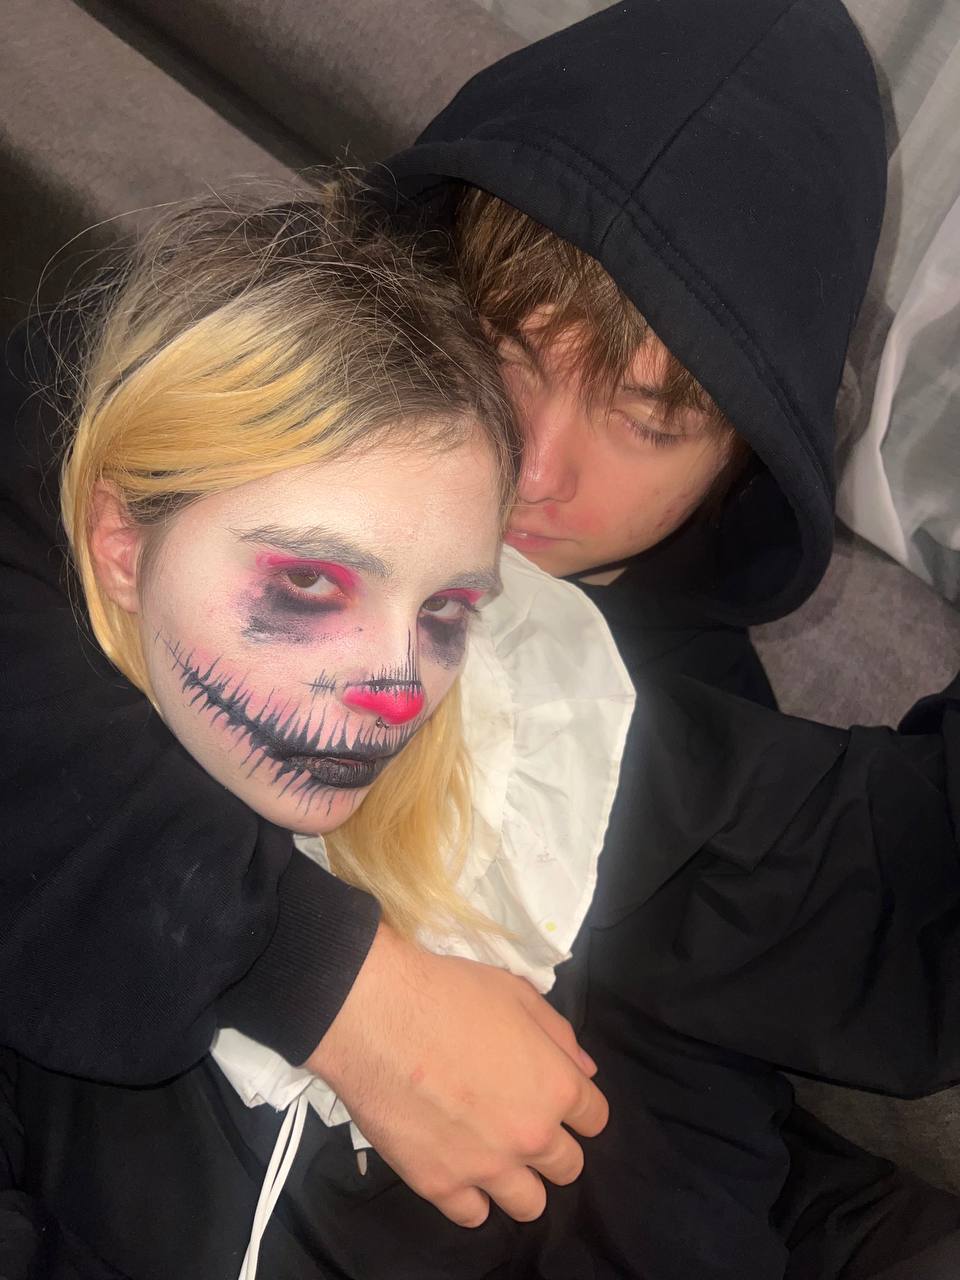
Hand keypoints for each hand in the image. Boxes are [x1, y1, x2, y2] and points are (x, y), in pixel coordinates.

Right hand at [306, 923, 607, 1226]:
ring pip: (529, 1205)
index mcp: (555, 1087)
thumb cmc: (449, 993)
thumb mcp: (516, 994)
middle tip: (519, 1122)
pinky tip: (458, 1169)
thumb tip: (584, 1071)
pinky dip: (470, 1198)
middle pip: (568, 1167)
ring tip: (493, 1155)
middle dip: (552, 1146)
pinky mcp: (439, 1185)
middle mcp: (530, 1135)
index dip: (577, 1107)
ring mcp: (485, 1167)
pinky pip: (473, 1216)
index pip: (595, 1118)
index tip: (554, 1099)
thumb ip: (558, 1035)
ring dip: (519, 1182)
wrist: (377, 1014)